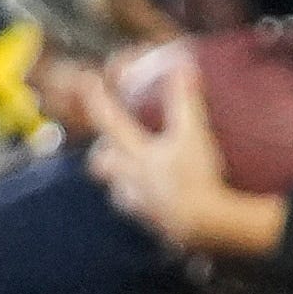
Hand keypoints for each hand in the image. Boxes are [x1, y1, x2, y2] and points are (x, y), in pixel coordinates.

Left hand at [80, 65, 285, 259]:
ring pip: (119, 190)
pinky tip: (162, 200)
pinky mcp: (153, 223)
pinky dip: (147, 202)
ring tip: (137, 173)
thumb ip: (186, 101)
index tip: (89, 83)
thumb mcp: (192, 135)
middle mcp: (129, 181)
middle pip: (102, 164)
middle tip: (112, 142)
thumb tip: (184, 67)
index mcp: (135, 155)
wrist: (203, 226)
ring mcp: (139, 205)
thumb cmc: (195, 179)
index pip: (109, 123)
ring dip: (123, 180)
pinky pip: (142, 211)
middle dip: (104, 152)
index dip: (98, 101)